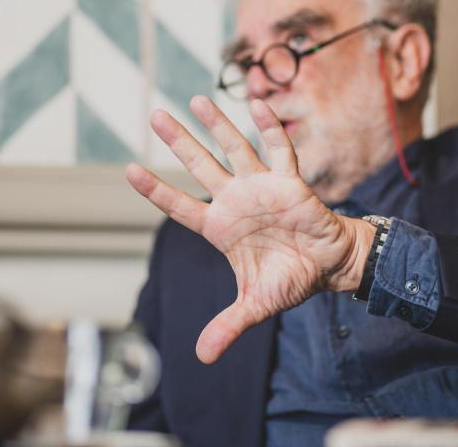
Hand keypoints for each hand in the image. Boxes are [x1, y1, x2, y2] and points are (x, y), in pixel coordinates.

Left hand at [125, 95, 373, 363]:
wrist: (328, 266)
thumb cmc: (289, 279)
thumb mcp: (256, 304)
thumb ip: (228, 325)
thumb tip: (202, 357)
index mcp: (220, 227)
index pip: (180, 206)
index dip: (156, 190)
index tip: (129, 170)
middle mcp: (235, 201)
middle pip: (200, 165)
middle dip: (179, 141)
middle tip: (156, 115)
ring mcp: (261, 187)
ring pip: (234, 149)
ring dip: (218, 125)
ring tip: (197, 99)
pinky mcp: (290, 181)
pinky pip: (279, 150)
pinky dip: (270, 128)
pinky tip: (258, 104)